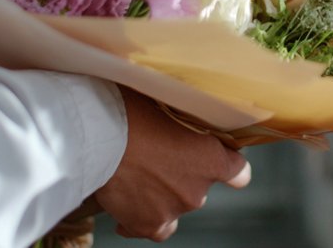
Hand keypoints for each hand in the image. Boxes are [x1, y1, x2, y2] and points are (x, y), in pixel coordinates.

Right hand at [96, 88, 250, 241]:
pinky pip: (151, 227)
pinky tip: (128, 202)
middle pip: (199, 187)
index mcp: (211, 159)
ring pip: (175, 207)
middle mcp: (197, 191)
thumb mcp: (169, 104)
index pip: (237, 171)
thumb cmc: (131, 112)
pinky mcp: (145, 224)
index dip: (228, 163)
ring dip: (164, 196)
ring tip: (141, 177)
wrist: (95, 139)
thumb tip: (187, 108)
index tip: (217, 156)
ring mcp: (171, 211)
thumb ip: (186, 117)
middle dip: (183, 174)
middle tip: (157, 155)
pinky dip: (142, 216)